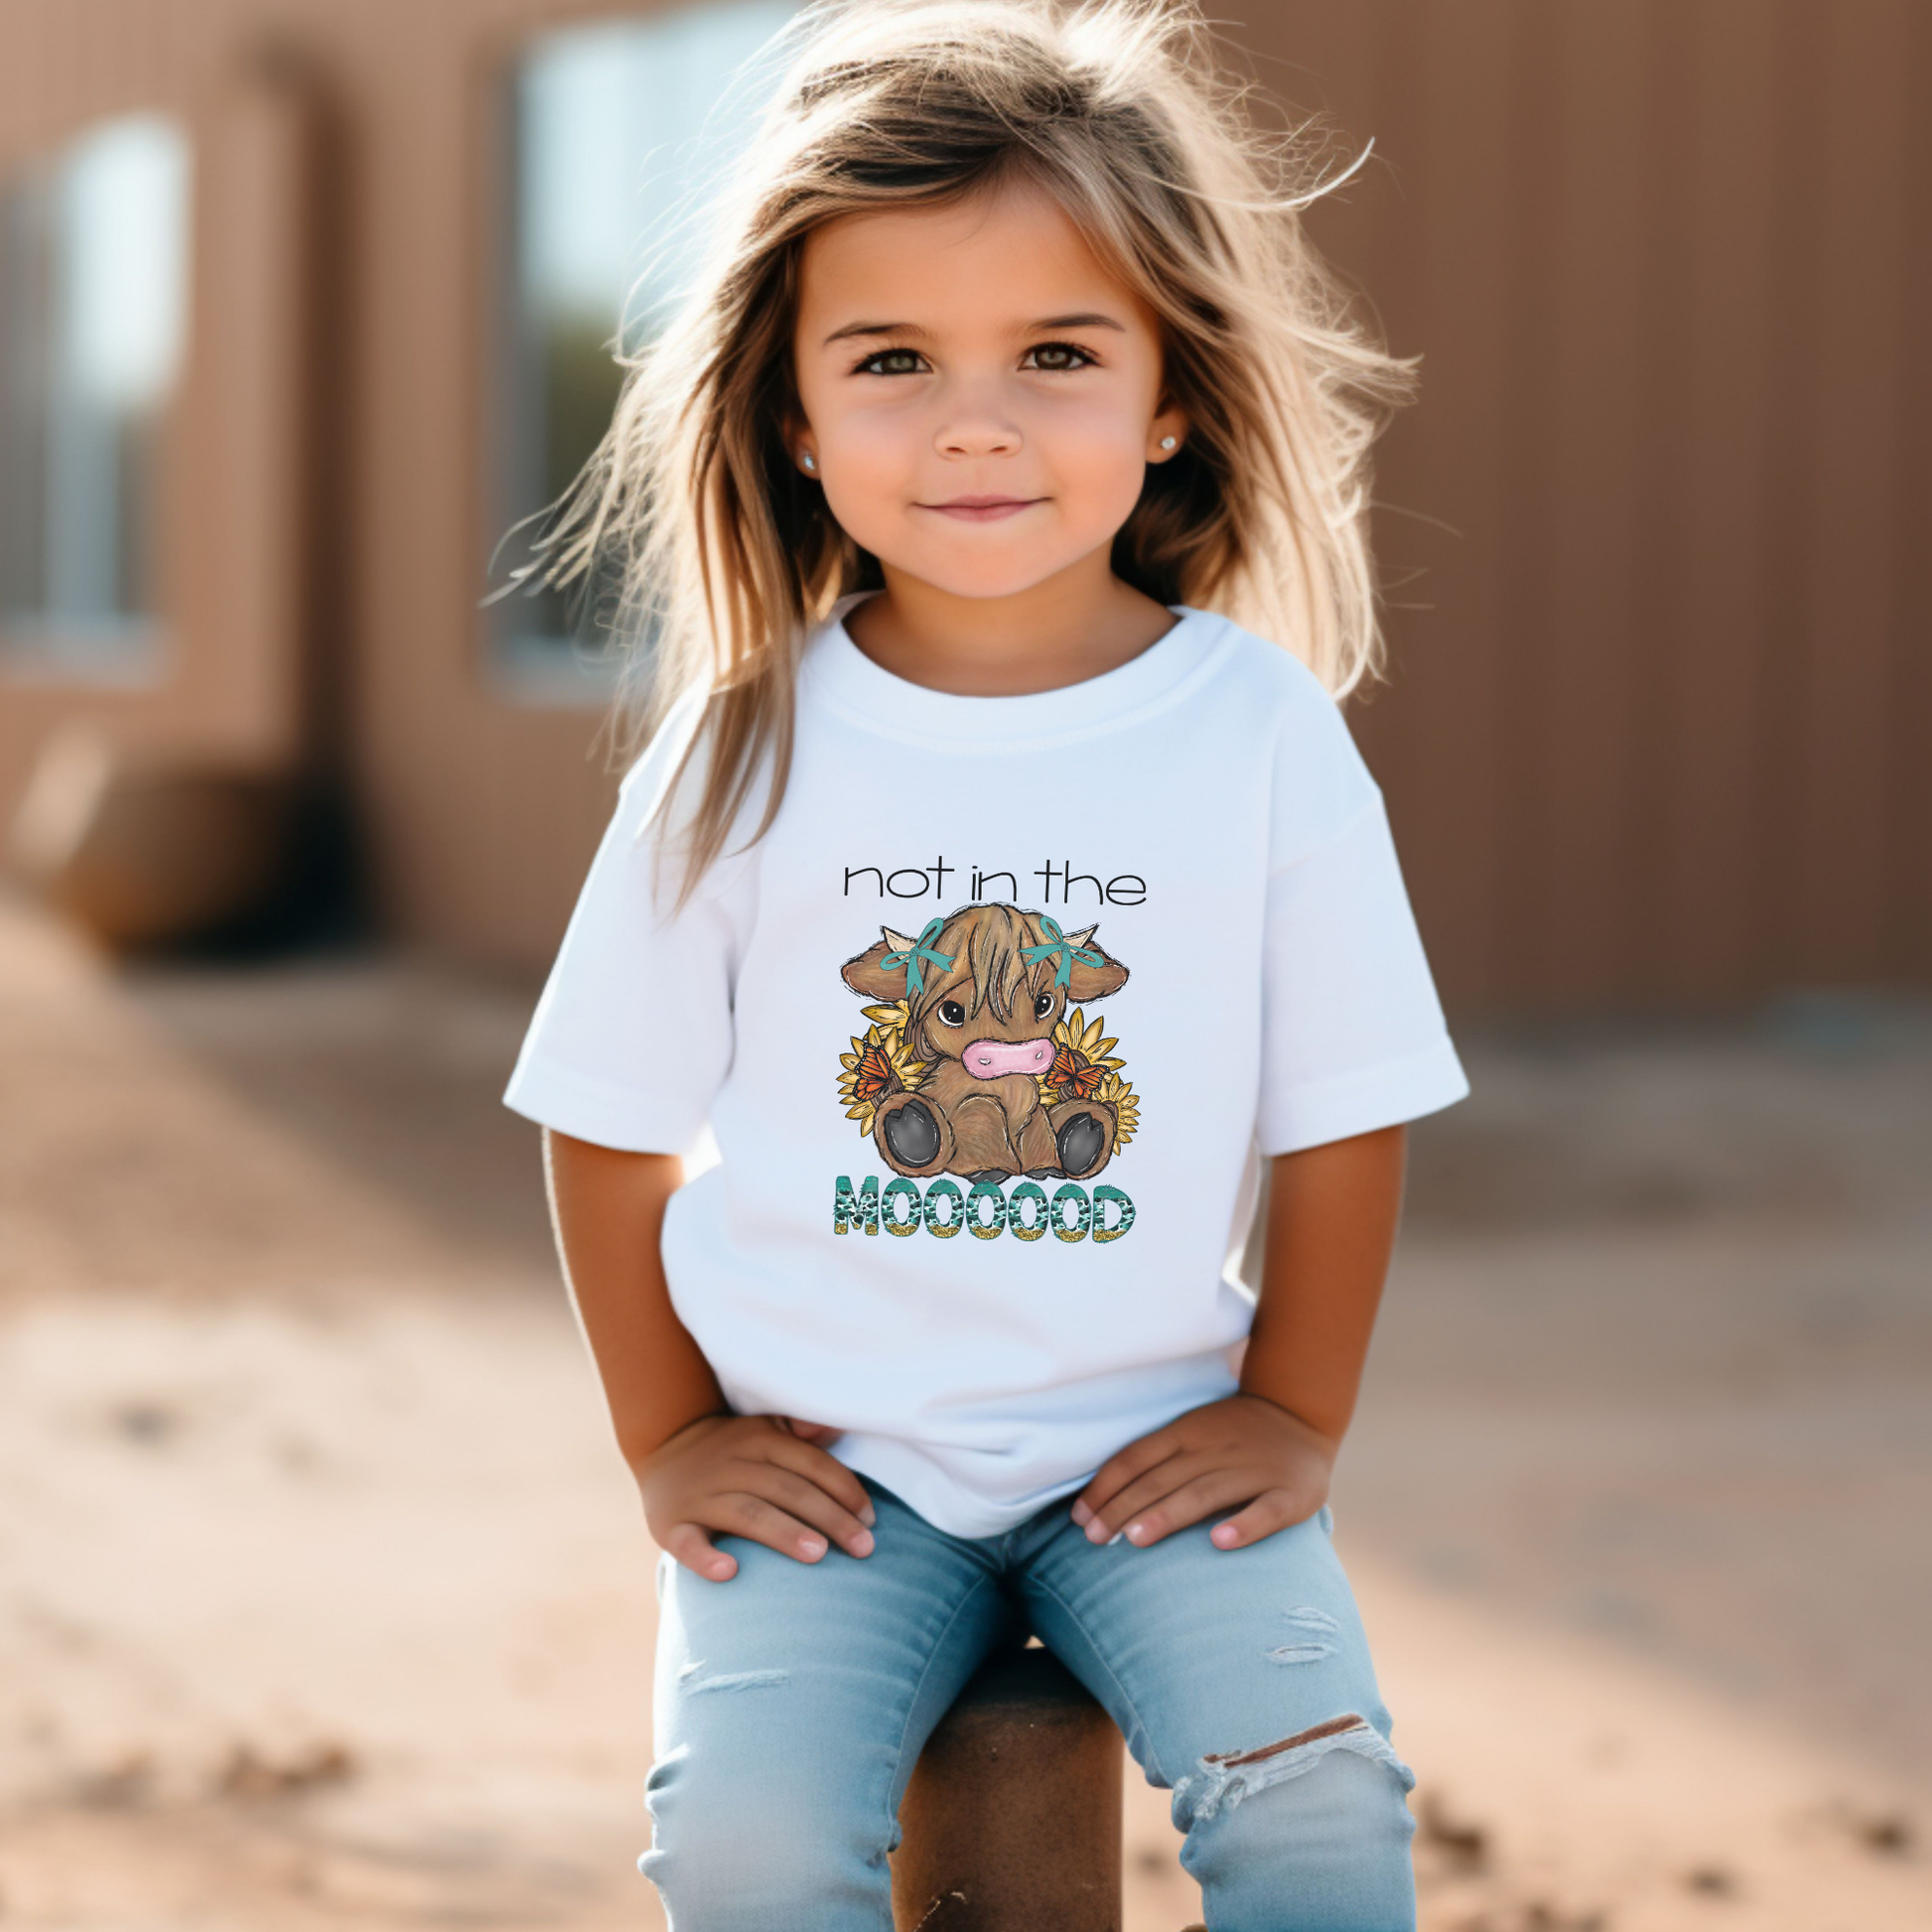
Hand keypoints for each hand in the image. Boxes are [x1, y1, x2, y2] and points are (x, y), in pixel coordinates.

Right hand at [636, 1412, 875, 1581]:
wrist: (663, 1446)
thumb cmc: (734, 1449)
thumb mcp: (766, 1430)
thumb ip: (802, 1431)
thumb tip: (839, 1427)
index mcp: (760, 1439)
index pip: (811, 1464)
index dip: (845, 1490)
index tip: (871, 1520)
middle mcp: (731, 1464)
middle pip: (787, 1489)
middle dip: (829, 1518)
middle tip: (863, 1549)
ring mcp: (700, 1495)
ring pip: (747, 1513)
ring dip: (784, 1533)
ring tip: (819, 1555)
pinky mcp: (670, 1525)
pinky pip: (686, 1542)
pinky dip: (705, 1558)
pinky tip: (730, 1572)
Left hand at [1070, 1394, 1337, 1551]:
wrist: (1301, 1415)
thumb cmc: (1231, 1434)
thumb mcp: (1191, 1432)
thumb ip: (1155, 1460)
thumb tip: (1098, 1498)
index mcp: (1188, 1432)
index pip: (1137, 1458)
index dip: (1106, 1487)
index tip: (1079, 1517)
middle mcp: (1216, 1448)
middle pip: (1162, 1479)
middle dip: (1124, 1508)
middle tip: (1094, 1539)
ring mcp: (1254, 1470)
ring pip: (1205, 1493)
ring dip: (1168, 1515)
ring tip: (1136, 1538)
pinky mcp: (1290, 1493)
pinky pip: (1267, 1510)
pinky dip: (1244, 1525)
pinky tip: (1220, 1542)